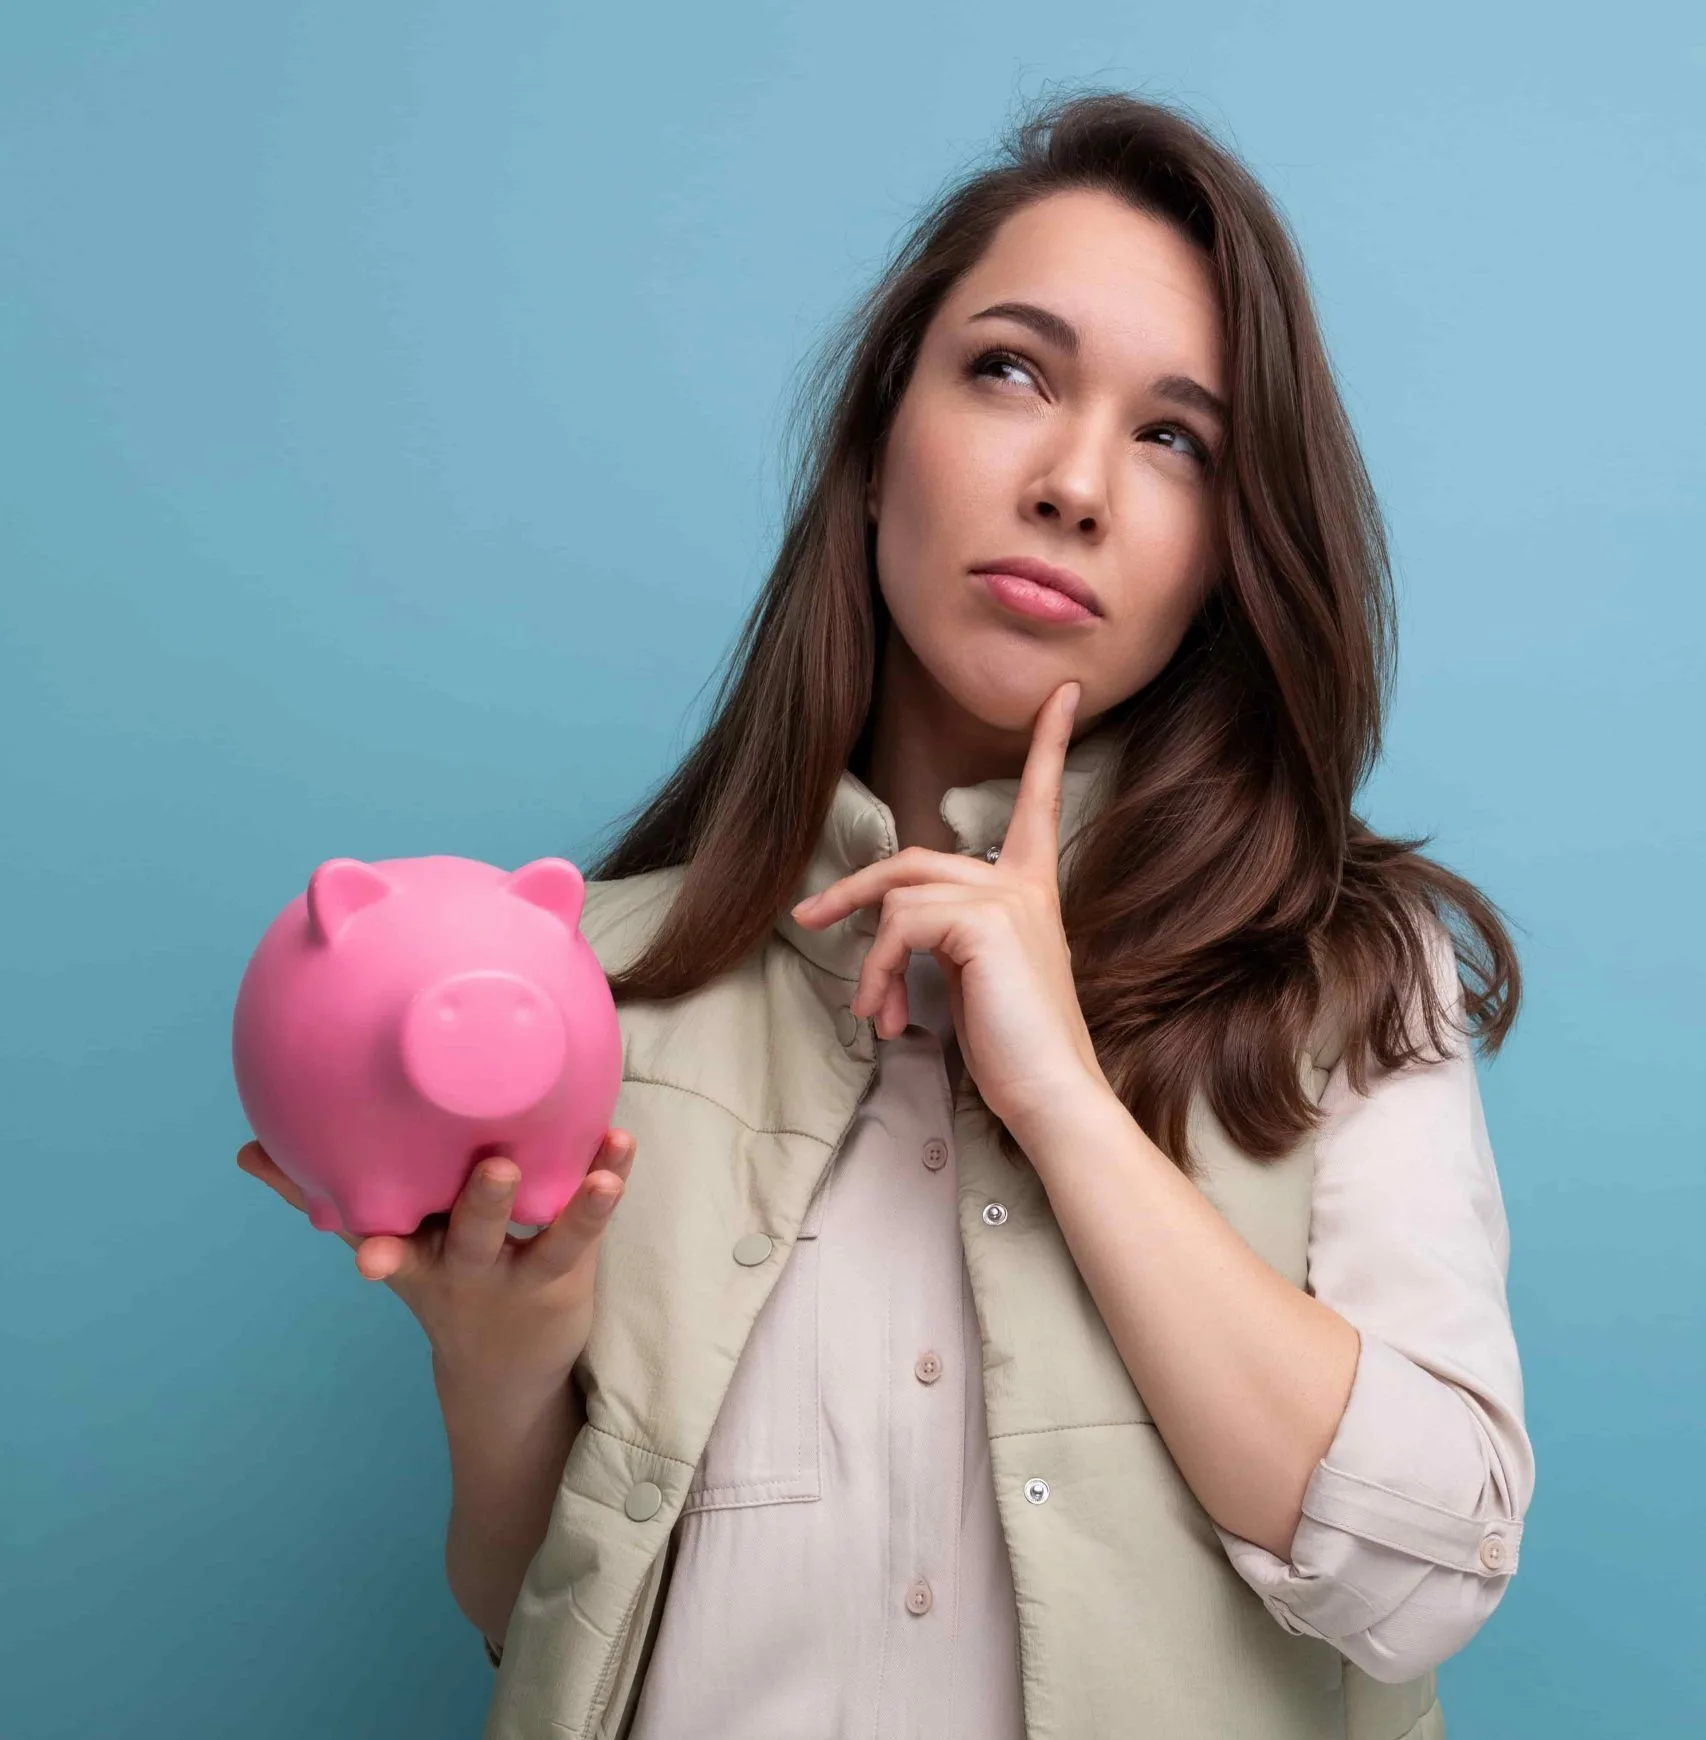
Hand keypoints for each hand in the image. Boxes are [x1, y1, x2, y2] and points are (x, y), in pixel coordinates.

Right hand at [235, 1132, 634, 1395]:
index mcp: (413, 1258)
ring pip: (545, 1241)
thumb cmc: (433, 1277)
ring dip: (578, 1209)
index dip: (370, 1246)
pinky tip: (621, 1146)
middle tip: (493, 1166)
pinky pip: (589, 1228)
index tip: (359, 1249)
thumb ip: (317, 1196)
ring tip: (599, 1176)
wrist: (498, 1376)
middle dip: (481, 1204)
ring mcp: (520, 1276)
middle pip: (472, 1237)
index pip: (382, 1244)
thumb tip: (247, 1149)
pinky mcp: (566, 1275)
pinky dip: (606, 1186)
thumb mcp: (378, 1243)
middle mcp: (466, 1269)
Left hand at [791, 680, 1107, 1140]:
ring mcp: (1006, 898)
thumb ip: (949, 936)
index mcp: (1033, 892)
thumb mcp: (977, 979)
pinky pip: (898, 927)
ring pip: (898, 895)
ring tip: (871, 1011)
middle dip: (854, 889)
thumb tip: (892, 927)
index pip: (1042, 803)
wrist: (1050, 1094)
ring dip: (869, 960)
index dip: (1050, 745)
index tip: (1062, 693)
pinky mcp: (983, 920)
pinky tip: (886, 1016)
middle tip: (807, 918)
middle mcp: (1025, 885)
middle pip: (916, 857)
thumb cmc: (1015, 1049)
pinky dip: (877, 972)